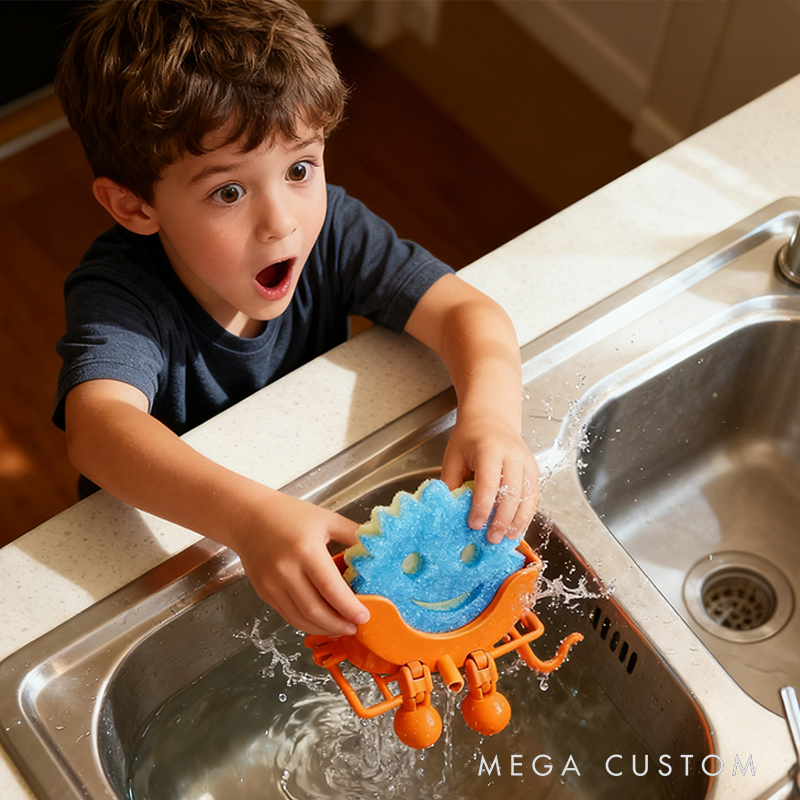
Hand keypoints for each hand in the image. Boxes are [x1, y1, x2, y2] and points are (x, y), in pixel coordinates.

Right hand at [230, 489, 369, 636]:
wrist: (247, 516)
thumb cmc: (288, 514)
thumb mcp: (326, 519)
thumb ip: (353, 535)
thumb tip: (377, 550)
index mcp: (306, 551)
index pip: (331, 589)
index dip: (349, 607)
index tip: (364, 616)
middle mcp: (286, 571)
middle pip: (315, 611)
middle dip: (338, 624)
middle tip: (355, 627)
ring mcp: (272, 584)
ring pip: (300, 619)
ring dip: (323, 628)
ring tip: (340, 628)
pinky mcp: (264, 592)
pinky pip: (287, 615)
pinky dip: (306, 623)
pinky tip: (320, 621)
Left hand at [441, 414, 539, 543]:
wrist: (491, 419)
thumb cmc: (469, 438)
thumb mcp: (453, 458)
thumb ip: (451, 485)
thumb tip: (450, 514)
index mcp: (489, 449)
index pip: (488, 483)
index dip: (482, 507)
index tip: (474, 525)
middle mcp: (512, 455)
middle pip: (512, 493)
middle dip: (501, 520)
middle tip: (490, 538)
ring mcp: (527, 463)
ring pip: (527, 497)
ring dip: (517, 521)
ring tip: (506, 539)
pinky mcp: (534, 470)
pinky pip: (534, 496)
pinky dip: (527, 515)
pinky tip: (517, 528)